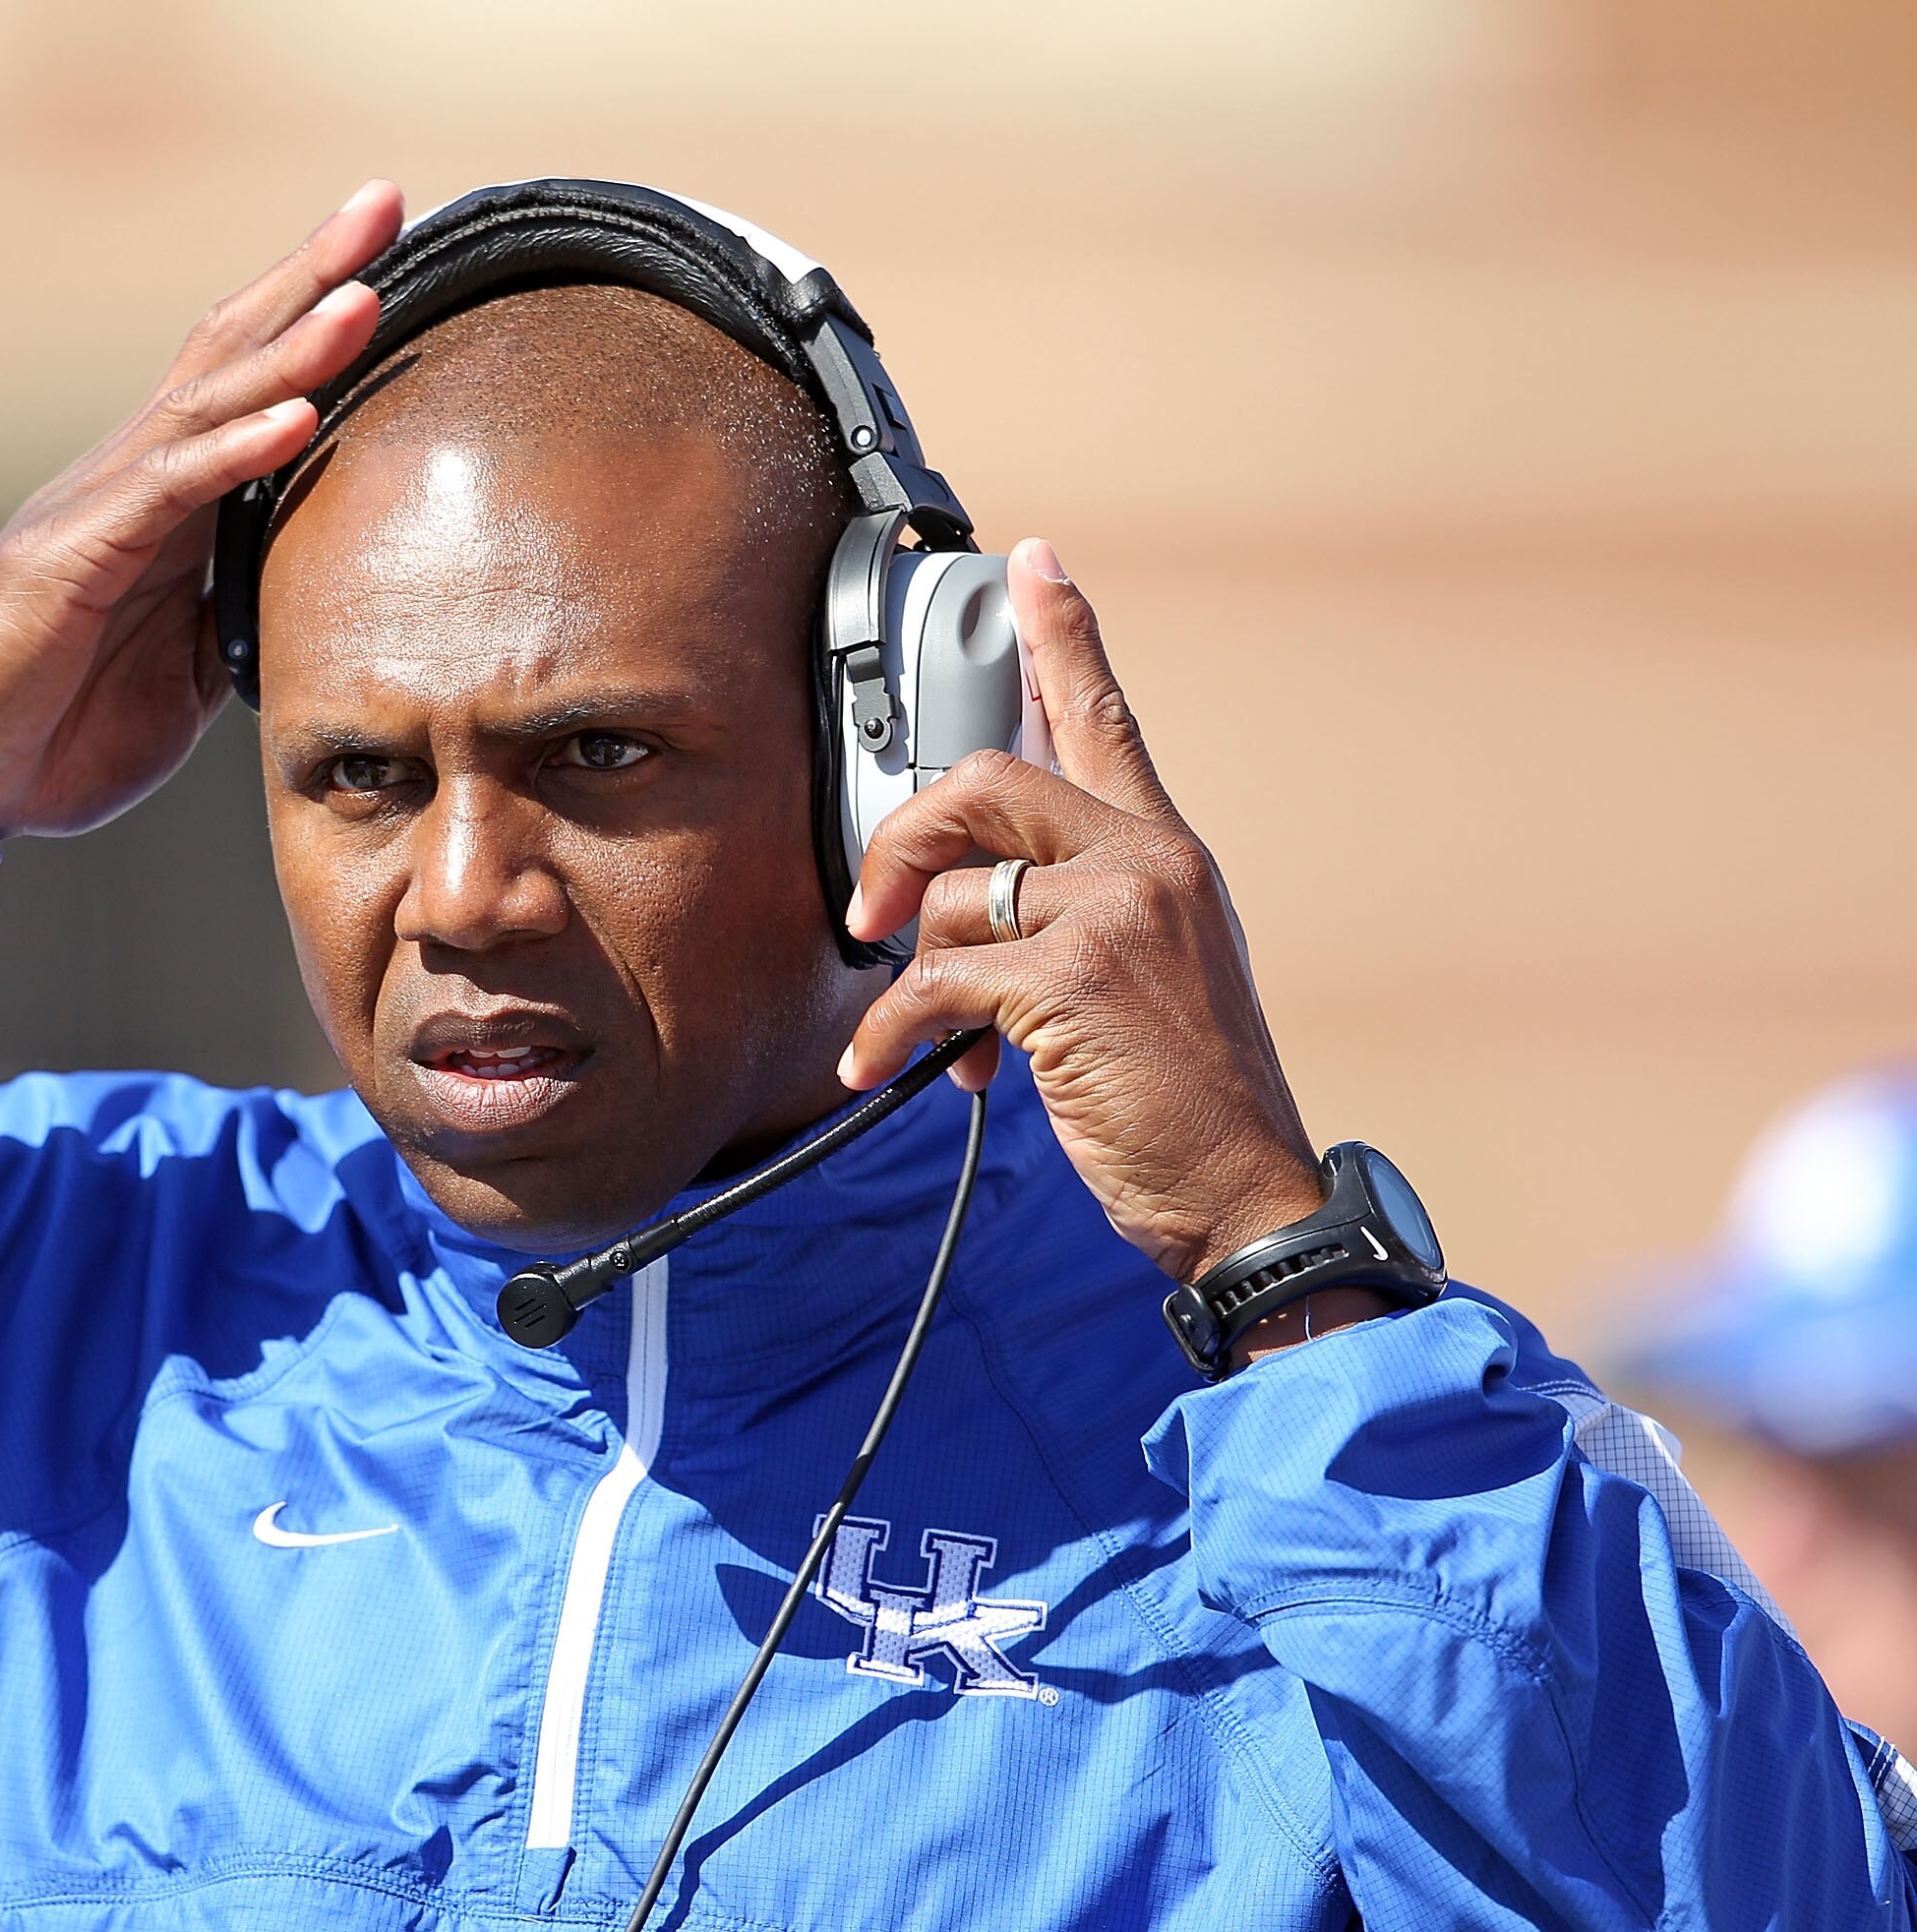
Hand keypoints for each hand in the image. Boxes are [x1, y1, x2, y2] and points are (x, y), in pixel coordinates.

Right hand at [0, 181, 404, 840]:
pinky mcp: (67, 556)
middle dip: (310, 276)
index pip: (244, 380)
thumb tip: (314, 593)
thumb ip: (239, 613)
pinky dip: (235, 452)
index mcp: (160, 505)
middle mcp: (127, 481)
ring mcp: (93, 509)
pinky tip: (296, 416)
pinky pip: (164, 493)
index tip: (393, 251)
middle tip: (385, 199)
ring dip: (290, 348)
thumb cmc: (55, 725)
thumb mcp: (182, 670)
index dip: (312, 315)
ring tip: (365, 295)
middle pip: (226, 352)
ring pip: (204, 404)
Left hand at [836, 538, 1321, 1282]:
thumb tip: (956, 911)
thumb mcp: (1149, 978)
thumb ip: (1074, 917)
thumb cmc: (1186, 1100)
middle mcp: (1148, 862)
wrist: (1243, 1190)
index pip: (1108, 717)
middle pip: (984, 781)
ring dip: (907, 976)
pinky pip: (933, 978)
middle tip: (867, 918)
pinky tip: (889, 1067)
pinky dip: (892, 1031)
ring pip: (949, 892)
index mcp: (1166, 853)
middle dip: (901, 844)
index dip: (1064, 634)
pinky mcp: (1071, 977)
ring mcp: (1114, 913)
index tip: (1033, 563)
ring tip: (921, 1038)